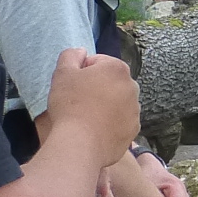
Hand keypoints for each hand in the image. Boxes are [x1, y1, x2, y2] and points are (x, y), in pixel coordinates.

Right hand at [43, 48, 140, 164]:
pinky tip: (94, 130)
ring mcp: (135, 110)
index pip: (96, 63)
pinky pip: (119, 121)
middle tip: (77, 102)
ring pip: (116, 102)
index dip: (81, 72)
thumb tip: (81, 52)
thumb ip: (71, 55)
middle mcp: (132, 87)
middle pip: (109, 82)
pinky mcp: (133, 130)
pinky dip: (109, 123)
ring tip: (86, 118)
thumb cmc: (70, 105)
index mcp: (117, 68)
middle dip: (96, 88)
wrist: (80, 144)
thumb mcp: (62, 72)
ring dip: (104, 105)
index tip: (72, 86)